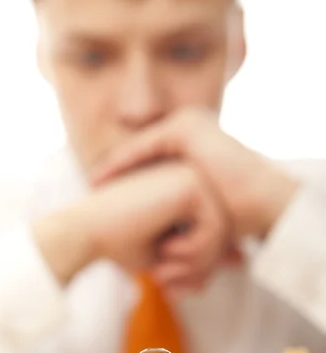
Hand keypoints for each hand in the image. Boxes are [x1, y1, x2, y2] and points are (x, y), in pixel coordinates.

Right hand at [33, 162, 231, 294]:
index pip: (216, 230)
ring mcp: (193, 176)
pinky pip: (215, 227)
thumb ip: (201, 253)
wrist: (87, 231)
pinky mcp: (191, 184)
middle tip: (177, 290)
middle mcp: (192, 176)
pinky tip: (166, 249)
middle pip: (225, 230)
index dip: (206, 264)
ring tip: (166, 274)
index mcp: (185, 188)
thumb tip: (240, 261)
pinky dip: (194, 250)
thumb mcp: (169, 253)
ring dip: (199, 264)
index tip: (185, 288)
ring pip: (224, 230)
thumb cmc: (119, 243)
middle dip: (204, 268)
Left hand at [93, 107, 299, 238]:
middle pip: (143, 152)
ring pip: (140, 149)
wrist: (261, 202)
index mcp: (195, 144)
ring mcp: (188, 123)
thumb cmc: (237, 214)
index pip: (152, 160)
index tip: (105, 197)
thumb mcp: (200, 207)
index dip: (127, 179)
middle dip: (117, 171)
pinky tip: (103, 179)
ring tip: (93, 184)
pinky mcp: (185, 127)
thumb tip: (164, 229)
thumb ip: (181, 207)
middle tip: (92, 188)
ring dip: (114, 167)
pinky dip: (122, 163)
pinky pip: (144, 147)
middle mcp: (190, 127)